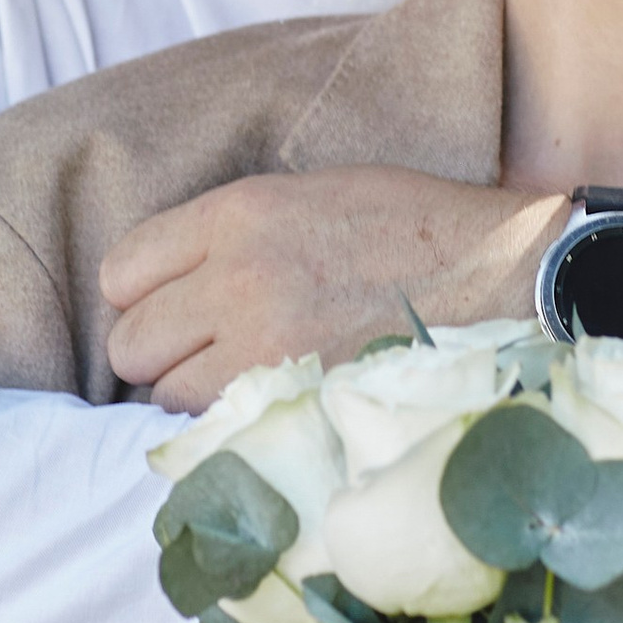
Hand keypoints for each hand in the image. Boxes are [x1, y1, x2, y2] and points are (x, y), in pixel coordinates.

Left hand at [103, 168, 566, 410]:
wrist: (500, 273)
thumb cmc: (408, 227)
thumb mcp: (307, 193)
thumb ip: (228, 234)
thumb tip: (169, 283)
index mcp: (237, 214)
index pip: (122, 270)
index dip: (142, 293)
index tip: (174, 304)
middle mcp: (238, 279)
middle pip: (131, 342)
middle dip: (159, 350)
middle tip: (205, 349)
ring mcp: (267, 347)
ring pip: (165, 395)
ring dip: (192, 393)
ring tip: (242, 378)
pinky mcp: (300, 399)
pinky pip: (217, 430)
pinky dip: (229, 425)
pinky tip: (270, 402)